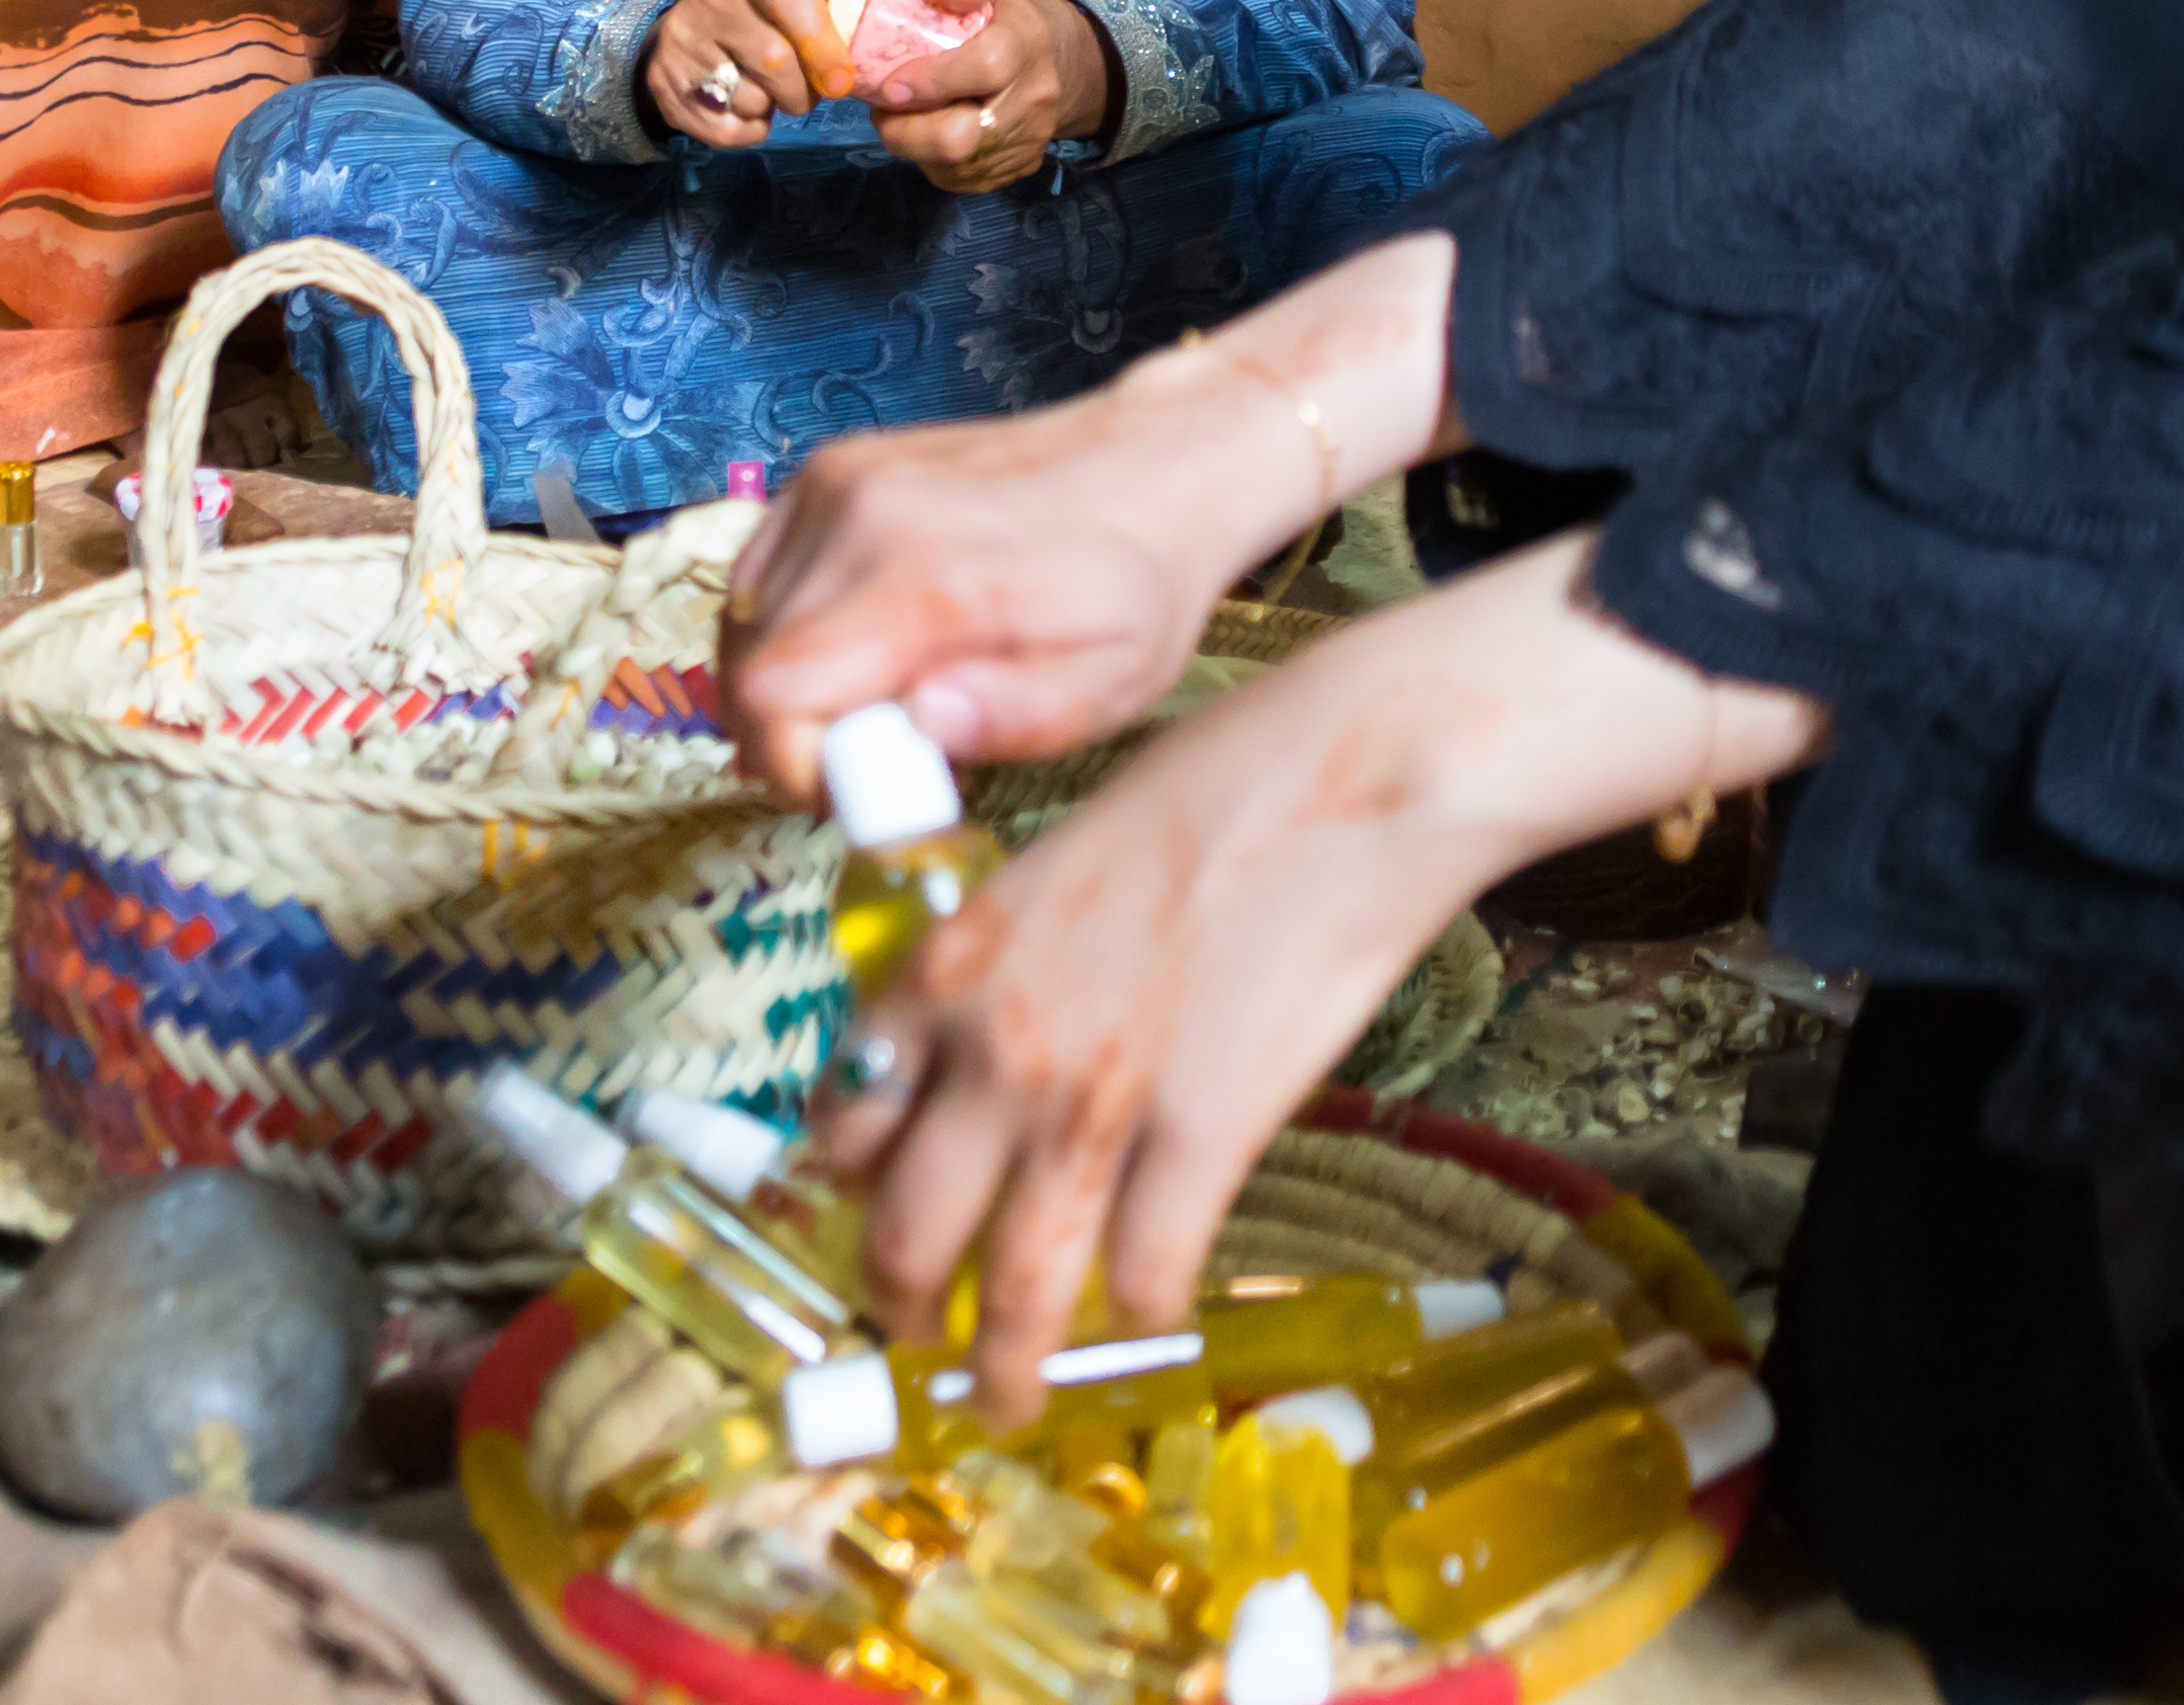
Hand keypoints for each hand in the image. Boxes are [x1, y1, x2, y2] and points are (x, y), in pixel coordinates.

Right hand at [645, 0, 872, 147]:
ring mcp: (680, 38)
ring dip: (775, 106)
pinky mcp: (663, 80)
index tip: (842, 80)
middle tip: (813, 85)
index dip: (820, 42)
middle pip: (772, 60)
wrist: (708, 19)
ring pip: (746, 98)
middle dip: (805, 87)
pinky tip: (752, 108)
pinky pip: (720, 129)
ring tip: (775, 88)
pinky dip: (748, 131)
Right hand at [720, 353, 1309, 785]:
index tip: (852, 795)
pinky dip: (783, 628)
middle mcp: (866, 512)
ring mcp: (839, 479)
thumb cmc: (1135, 586)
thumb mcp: (1115, 681)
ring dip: (785, 683)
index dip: (792, 764)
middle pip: (747, 663)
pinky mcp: (829, 468)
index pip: (777, 689)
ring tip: (875, 703)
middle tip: (874, 760)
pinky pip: (757, 575)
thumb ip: (1019, 713)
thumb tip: (922, 724)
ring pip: (741, 620)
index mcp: (933, 574)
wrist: (1150, 466)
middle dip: (792, 735)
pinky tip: (857, 648)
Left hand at [816, 533, 1826, 1419]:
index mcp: (946, 970)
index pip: (844, 1119)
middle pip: (904, 1231)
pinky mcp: (1200, 1137)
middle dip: (900, 1308)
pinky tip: (1146, 1315)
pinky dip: (1139, 1312)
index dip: (849, 1190)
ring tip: (1009, 1401)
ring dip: (1002, 1368)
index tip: (869, 1216)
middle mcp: (994, 1050)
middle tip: (918, 1339)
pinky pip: (1143, 1270)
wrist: (1339, 782)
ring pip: (1010, 1290)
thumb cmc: (1211, 792)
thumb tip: (980, 1051)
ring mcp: (1093, 1103)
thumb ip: (999, 967)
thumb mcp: (1052, 864)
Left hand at [869, 0, 1098, 193]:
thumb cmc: (1002, 14)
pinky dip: (931, 161)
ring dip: (913, 145)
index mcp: (1025, 42)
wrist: (1053, 62)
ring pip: (955, 165)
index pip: (984, 68)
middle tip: (883, 108)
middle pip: (961, 138)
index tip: (890, 83)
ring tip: (899, 118)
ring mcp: (1027, 139)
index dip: (930, 82)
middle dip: (907, 131)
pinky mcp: (1017, 168)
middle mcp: (1033, 97)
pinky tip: (925, 135)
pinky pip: (961, 179)